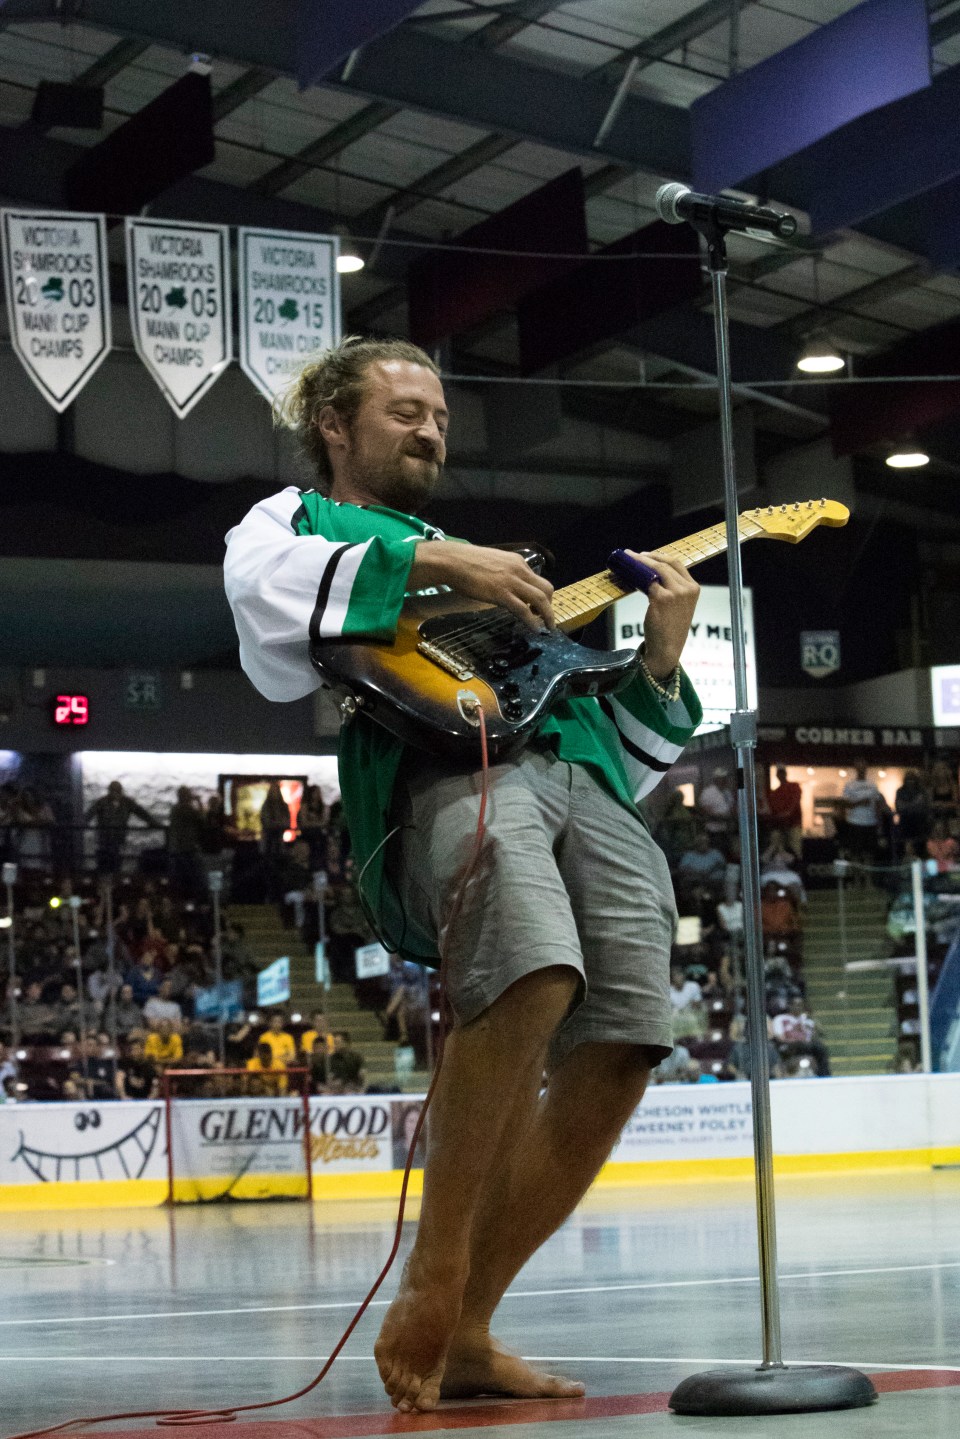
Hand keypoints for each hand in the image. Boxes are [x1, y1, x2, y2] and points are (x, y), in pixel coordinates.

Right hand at [411, 540, 554, 630]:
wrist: (453, 561)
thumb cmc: (467, 562)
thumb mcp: (493, 563)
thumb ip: (504, 573)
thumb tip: (508, 586)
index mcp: (517, 562)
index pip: (538, 579)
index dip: (542, 595)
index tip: (540, 607)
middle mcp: (519, 570)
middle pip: (546, 589)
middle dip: (550, 605)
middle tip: (546, 618)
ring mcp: (511, 582)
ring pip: (540, 600)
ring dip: (547, 616)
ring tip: (547, 627)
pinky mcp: (502, 593)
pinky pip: (524, 610)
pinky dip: (532, 621)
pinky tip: (534, 629)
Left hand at [630, 550, 698, 677]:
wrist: (667, 648)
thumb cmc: (670, 628)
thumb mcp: (679, 605)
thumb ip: (672, 588)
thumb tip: (650, 573)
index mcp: (694, 589)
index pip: (677, 564)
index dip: (660, 556)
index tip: (647, 554)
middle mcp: (687, 589)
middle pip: (666, 563)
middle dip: (647, 556)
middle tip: (632, 555)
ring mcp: (675, 594)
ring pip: (655, 569)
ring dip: (639, 562)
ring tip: (628, 561)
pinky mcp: (661, 599)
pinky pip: (646, 581)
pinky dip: (636, 576)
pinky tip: (628, 575)